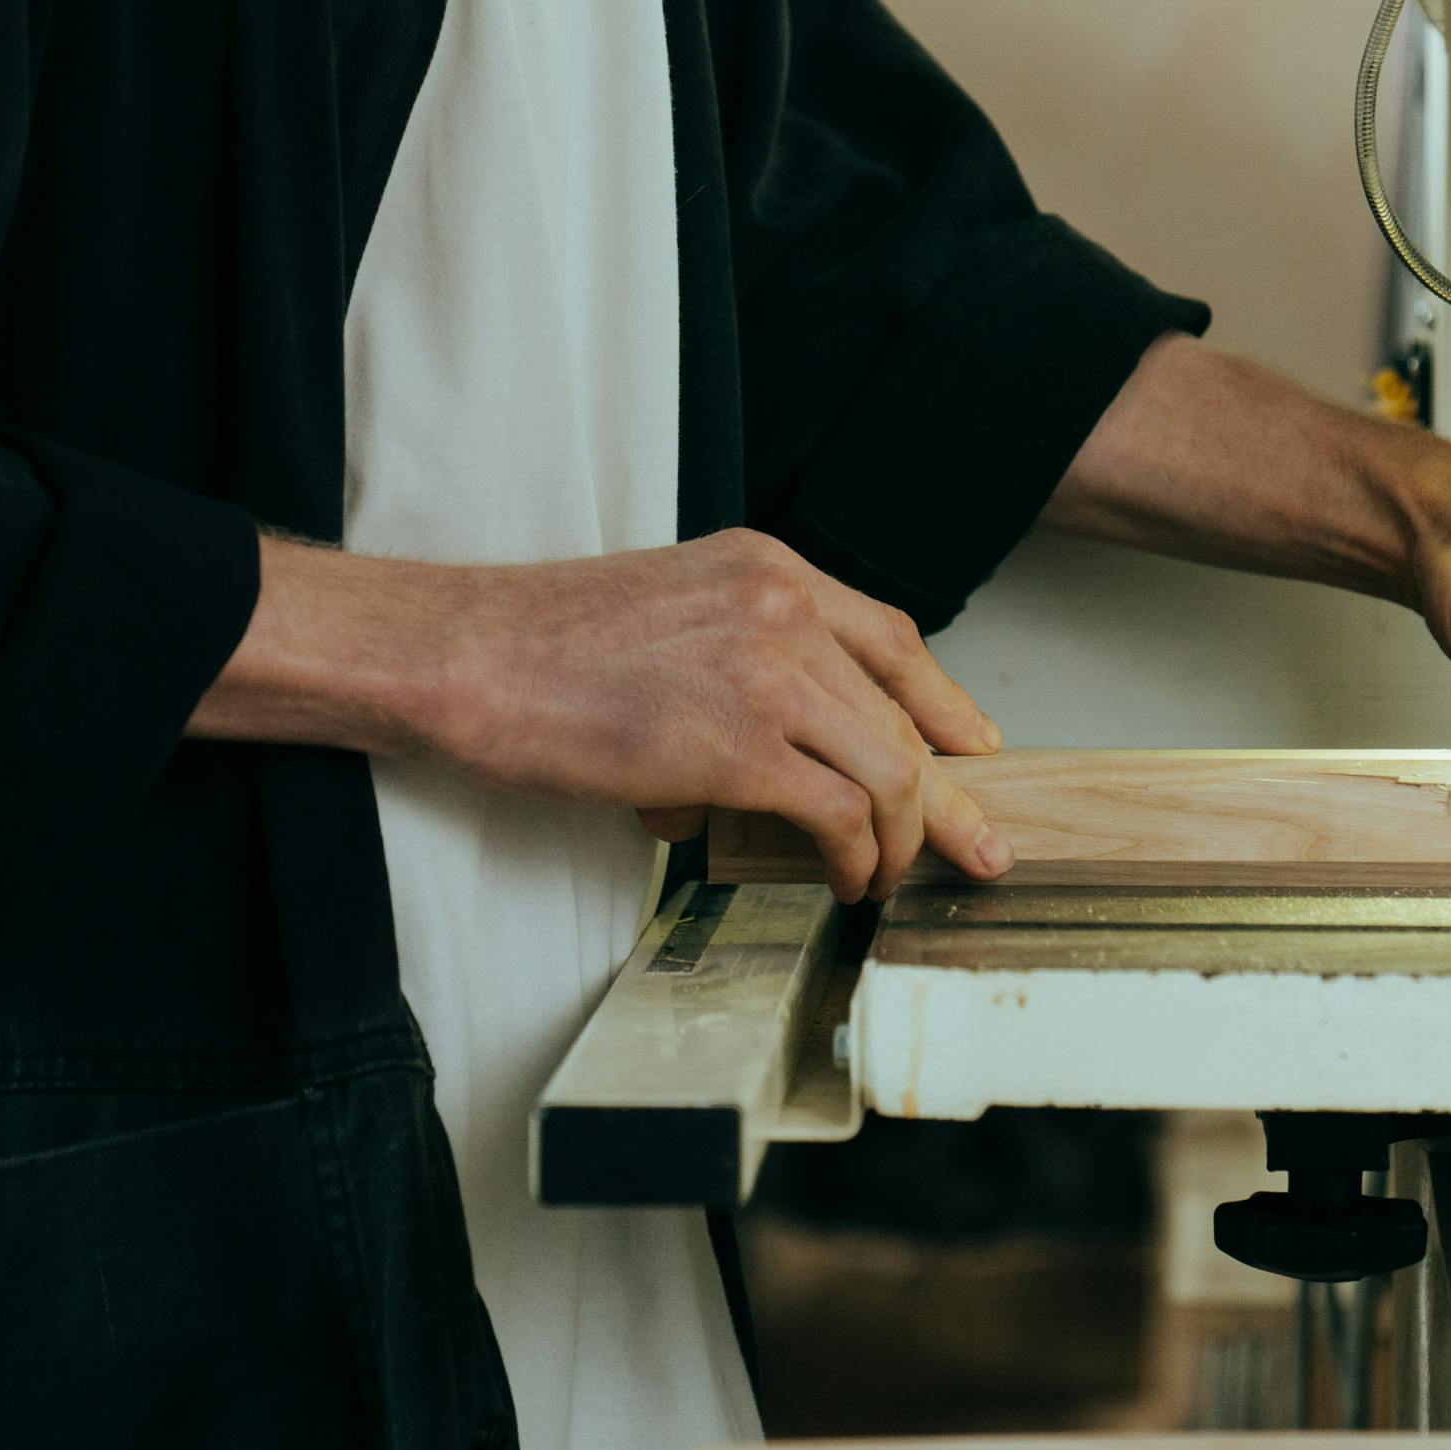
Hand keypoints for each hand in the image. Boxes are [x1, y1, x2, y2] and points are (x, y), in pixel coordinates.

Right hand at [196, 528, 1009, 901]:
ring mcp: (769, 674)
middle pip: (905, 712)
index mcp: (765, 569)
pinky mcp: (741, 746)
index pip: (889, 636)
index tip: (973, 744)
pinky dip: (855, 858)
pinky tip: (844, 880)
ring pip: (892, 769)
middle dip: (951, 793)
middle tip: (981, 844)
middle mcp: (783, 610)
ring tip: (882, 878)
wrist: (469, 655)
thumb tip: (747, 775)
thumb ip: (729, 668)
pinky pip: (840, 814)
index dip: (942, 699)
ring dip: (901, 839)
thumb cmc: (539, 647)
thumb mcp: (662, 616)